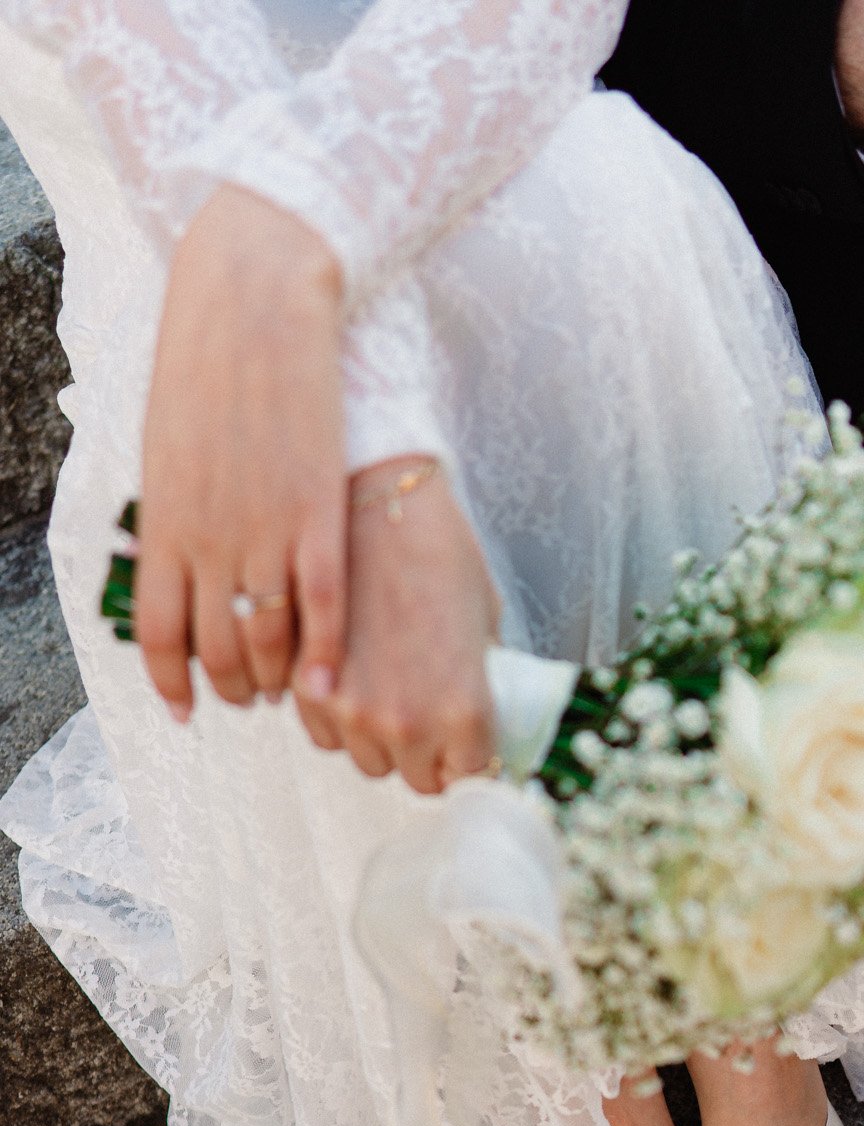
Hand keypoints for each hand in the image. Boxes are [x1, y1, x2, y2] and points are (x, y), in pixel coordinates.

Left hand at [137, 184, 346, 720]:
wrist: (251, 303)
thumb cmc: (205, 364)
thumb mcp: (169, 450)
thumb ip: (176, 515)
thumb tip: (177, 564)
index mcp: (165, 524)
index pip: (161, 634)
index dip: (173, 682)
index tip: (188, 708)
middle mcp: (209, 541)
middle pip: (217, 649)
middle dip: (232, 688)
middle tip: (250, 697)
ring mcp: (266, 533)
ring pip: (269, 640)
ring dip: (277, 679)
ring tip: (289, 690)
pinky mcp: (318, 518)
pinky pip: (324, 611)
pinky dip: (324, 655)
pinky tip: (327, 679)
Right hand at [297, 458, 499, 793]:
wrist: (372, 501)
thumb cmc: (439, 550)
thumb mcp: (484, 620)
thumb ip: (481, 681)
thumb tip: (482, 712)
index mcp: (465, 712)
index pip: (473, 776)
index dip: (472, 758)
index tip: (468, 745)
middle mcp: (407, 725)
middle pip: (416, 779)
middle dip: (426, 754)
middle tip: (428, 715)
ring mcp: (352, 712)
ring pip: (367, 761)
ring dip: (379, 740)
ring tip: (388, 691)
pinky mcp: (308, 689)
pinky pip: (324, 734)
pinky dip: (337, 717)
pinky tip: (352, 678)